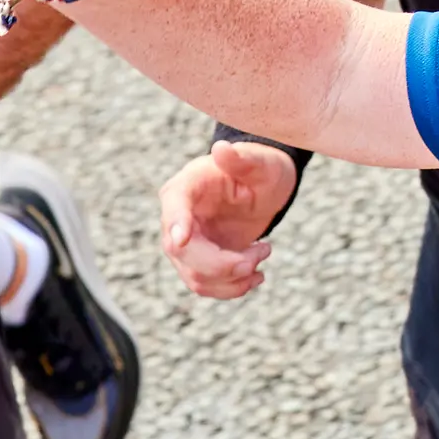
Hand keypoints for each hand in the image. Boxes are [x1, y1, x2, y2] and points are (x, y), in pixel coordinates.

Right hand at [159, 139, 297, 298]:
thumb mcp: (259, 162)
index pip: (174, 206)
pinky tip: (257, 275)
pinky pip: (207, 287)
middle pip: (182, 252)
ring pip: (195, 277)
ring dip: (234, 277)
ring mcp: (186, 244)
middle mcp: (177, 218)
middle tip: (264, 250)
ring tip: (263, 252)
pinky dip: (233, 288)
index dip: (176, 223)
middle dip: (224, 262)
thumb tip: (222, 149)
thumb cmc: (260, 169)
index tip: (182, 239)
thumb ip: (241, 159)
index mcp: (186, 187)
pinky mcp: (200, 264)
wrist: (264, 189)